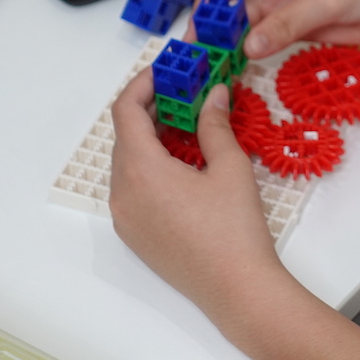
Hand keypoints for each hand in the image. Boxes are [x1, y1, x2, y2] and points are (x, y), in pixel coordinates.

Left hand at [109, 72, 284, 313]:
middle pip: (125, 136)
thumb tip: (213, 94)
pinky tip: (182, 162)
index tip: (165, 70)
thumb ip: (214, 124)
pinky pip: (133, 188)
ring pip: (128, 162)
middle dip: (151, 109)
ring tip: (186, 124)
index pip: (125, 111)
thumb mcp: (229, 167)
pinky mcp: (135, 235)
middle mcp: (122, 193)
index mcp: (140, 170)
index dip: (142, 84)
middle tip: (182, 92)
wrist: (237, 290)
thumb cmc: (235, 229)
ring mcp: (125, 217)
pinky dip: (150, 166)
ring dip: (151, 138)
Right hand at [145, 0, 359, 57]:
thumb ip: (289, 22)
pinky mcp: (294, 24)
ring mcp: (284, 0)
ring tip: (205, 59)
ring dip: (223, 37)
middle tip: (187, 44)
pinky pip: (260, 36)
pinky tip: (233, 63)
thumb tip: (252, 43)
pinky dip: (245, 49)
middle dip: (203, 16)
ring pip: (240, 19)